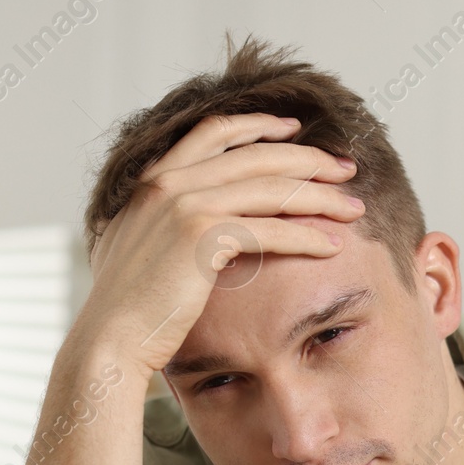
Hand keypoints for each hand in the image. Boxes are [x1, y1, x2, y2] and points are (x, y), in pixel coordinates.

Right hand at [73, 112, 364, 374]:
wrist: (109, 338)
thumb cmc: (130, 308)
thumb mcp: (140, 247)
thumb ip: (163, 222)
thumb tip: (188, 224)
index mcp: (153, 178)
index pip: (214, 132)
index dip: (259, 125)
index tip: (294, 129)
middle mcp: (168, 182)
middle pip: (256, 156)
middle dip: (308, 159)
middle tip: (345, 169)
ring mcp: (183, 205)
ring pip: (271, 190)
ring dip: (320, 197)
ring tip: (353, 208)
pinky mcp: (201, 238)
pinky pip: (270, 230)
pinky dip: (307, 237)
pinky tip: (332, 246)